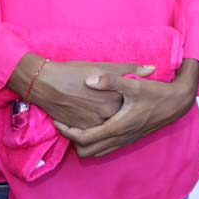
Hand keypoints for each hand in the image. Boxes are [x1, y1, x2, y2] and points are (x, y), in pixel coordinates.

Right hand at [12, 56, 151, 130]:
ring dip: (107, 120)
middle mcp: (107, 115)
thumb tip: (152, 69)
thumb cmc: (76, 72)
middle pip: (121, 116)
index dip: (132, 99)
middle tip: (111, 102)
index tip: (132, 96)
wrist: (46, 83)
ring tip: (101, 109)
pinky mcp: (80, 130)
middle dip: (121, 111)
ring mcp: (93, 124)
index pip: (133, 103)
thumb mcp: (106, 66)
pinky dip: (94, 126)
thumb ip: (131, 69)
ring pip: (107, 127)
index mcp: (116, 99)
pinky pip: (92, 132)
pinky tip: (91, 115)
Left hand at [53, 59, 198, 157]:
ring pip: (96, 153)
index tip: (59, 120)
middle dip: (73, 141)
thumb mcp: (134, 84)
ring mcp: (125, 140)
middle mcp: (120, 138)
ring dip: (84, 143)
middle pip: (86, 152)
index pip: (83, 138)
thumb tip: (89, 80)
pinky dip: (96, 142)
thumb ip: (110, 80)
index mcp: (117, 126)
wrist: (177, 103)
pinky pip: (106, 149)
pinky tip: (96, 126)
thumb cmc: (156, 93)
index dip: (67, 131)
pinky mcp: (130, 139)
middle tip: (67, 124)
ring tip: (78, 125)